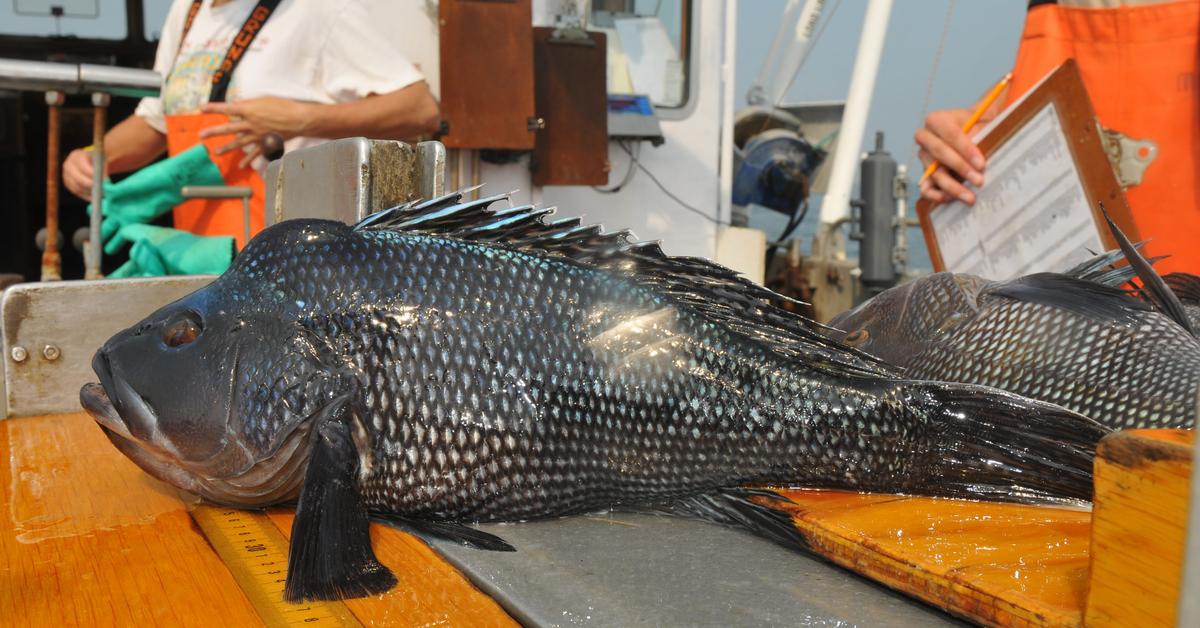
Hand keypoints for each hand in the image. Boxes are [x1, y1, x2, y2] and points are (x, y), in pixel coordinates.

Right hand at [63, 148, 101, 199]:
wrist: (89, 161)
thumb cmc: (96, 160)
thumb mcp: (101, 160)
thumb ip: (102, 169)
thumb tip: (104, 182)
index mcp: (76, 156)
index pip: (83, 167)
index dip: (93, 175)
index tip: (104, 181)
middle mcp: (68, 165)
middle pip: (79, 179)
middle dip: (92, 186)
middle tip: (103, 191)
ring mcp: (66, 175)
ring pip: (77, 187)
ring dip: (90, 192)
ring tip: (101, 194)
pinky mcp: (67, 183)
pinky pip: (76, 192)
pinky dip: (86, 196)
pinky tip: (95, 197)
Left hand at [199, 97, 316, 166]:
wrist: (298, 119)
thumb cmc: (282, 106)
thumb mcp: (263, 100)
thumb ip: (248, 104)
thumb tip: (236, 106)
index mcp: (249, 110)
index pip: (227, 108)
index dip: (214, 108)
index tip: (202, 108)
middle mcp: (250, 124)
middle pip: (229, 129)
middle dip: (214, 132)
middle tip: (201, 135)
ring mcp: (257, 135)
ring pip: (238, 143)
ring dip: (226, 148)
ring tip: (216, 152)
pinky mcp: (265, 143)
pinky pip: (254, 153)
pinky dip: (248, 160)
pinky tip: (241, 165)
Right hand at [915, 109, 986, 204]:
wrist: (975, 133)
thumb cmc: (980, 125)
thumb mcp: (985, 119)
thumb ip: (989, 122)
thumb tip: (1004, 127)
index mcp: (937, 120)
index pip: (949, 133)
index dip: (965, 149)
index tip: (981, 163)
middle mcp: (926, 137)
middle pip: (938, 152)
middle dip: (960, 168)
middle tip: (979, 180)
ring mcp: (925, 157)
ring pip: (933, 173)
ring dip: (952, 187)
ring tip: (970, 197)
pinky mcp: (926, 174)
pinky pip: (925, 187)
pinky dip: (935, 195)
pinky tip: (951, 199)